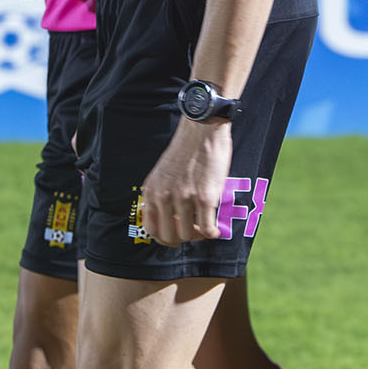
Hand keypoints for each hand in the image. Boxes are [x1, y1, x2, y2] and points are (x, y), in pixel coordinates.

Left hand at [139, 119, 233, 246]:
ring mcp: (184, 199)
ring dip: (199, 236)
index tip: (175, 235)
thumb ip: (162, 192)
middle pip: (169, 236)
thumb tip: (169, 216)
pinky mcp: (205, 198)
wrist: (202, 129)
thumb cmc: (186, 148)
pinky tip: (216, 230)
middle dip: (182, 239)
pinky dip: (212, 233)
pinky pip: (207, 228)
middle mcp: (164, 197)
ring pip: (189, 235)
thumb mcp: (163, 172)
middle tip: (193, 233)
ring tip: (206, 228)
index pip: (151, 229)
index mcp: (152, 191)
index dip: (164, 237)